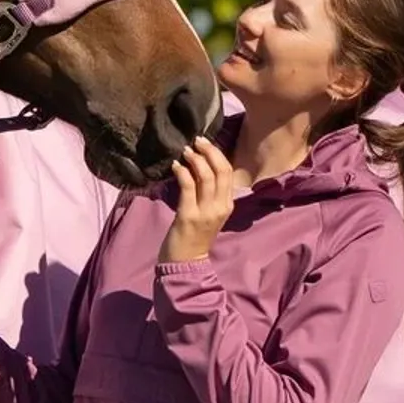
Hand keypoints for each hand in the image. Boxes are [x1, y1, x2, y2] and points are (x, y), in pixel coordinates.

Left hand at [160, 136, 234, 263]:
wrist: (187, 262)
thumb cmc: (196, 236)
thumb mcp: (210, 213)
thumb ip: (209, 193)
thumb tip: (201, 167)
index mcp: (228, 205)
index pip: (228, 173)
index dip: (218, 154)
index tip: (206, 143)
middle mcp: (220, 207)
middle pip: (221, 170)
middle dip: (209, 151)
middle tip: (197, 140)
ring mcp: (205, 212)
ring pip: (205, 176)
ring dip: (195, 159)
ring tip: (185, 151)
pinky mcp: (189, 215)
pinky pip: (187, 186)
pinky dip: (181, 172)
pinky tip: (175, 166)